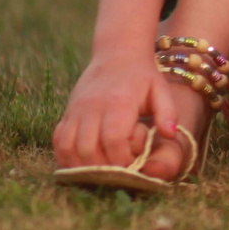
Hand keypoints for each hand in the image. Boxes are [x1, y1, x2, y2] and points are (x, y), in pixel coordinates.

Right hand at [52, 47, 201, 176]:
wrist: (116, 55)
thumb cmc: (143, 76)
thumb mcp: (161, 90)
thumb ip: (168, 112)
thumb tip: (170, 135)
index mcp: (119, 103)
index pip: (113, 139)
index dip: (121, 158)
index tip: (133, 166)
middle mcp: (93, 108)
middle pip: (88, 148)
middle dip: (103, 167)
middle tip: (117, 174)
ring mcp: (76, 111)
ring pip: (68, 147)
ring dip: (82, 166)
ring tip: (100, 173)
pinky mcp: (66, 114)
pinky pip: (58, 141)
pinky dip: (65, 157)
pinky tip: (81, 165)